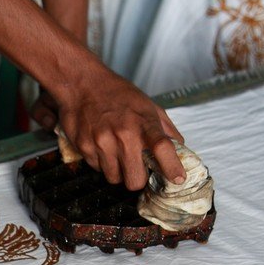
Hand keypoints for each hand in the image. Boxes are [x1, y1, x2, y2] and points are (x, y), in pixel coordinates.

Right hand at [37, 74, 185, 190]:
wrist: (83, 84)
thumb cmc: (118, 94)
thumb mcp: (148, 106)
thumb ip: (165, 129)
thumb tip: (180, 150)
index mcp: (144, 122)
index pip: (163, 148)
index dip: (172, 167)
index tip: (177, 179)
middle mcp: (124, 134)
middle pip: (135, 180)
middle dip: (138, 178)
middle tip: (137, 168)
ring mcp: (102, 142)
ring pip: (114, 178)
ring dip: (118, 171)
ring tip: (116, 153)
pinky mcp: (84, 147)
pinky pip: (97, 169)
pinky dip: (101, 162)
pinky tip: (101, 145)